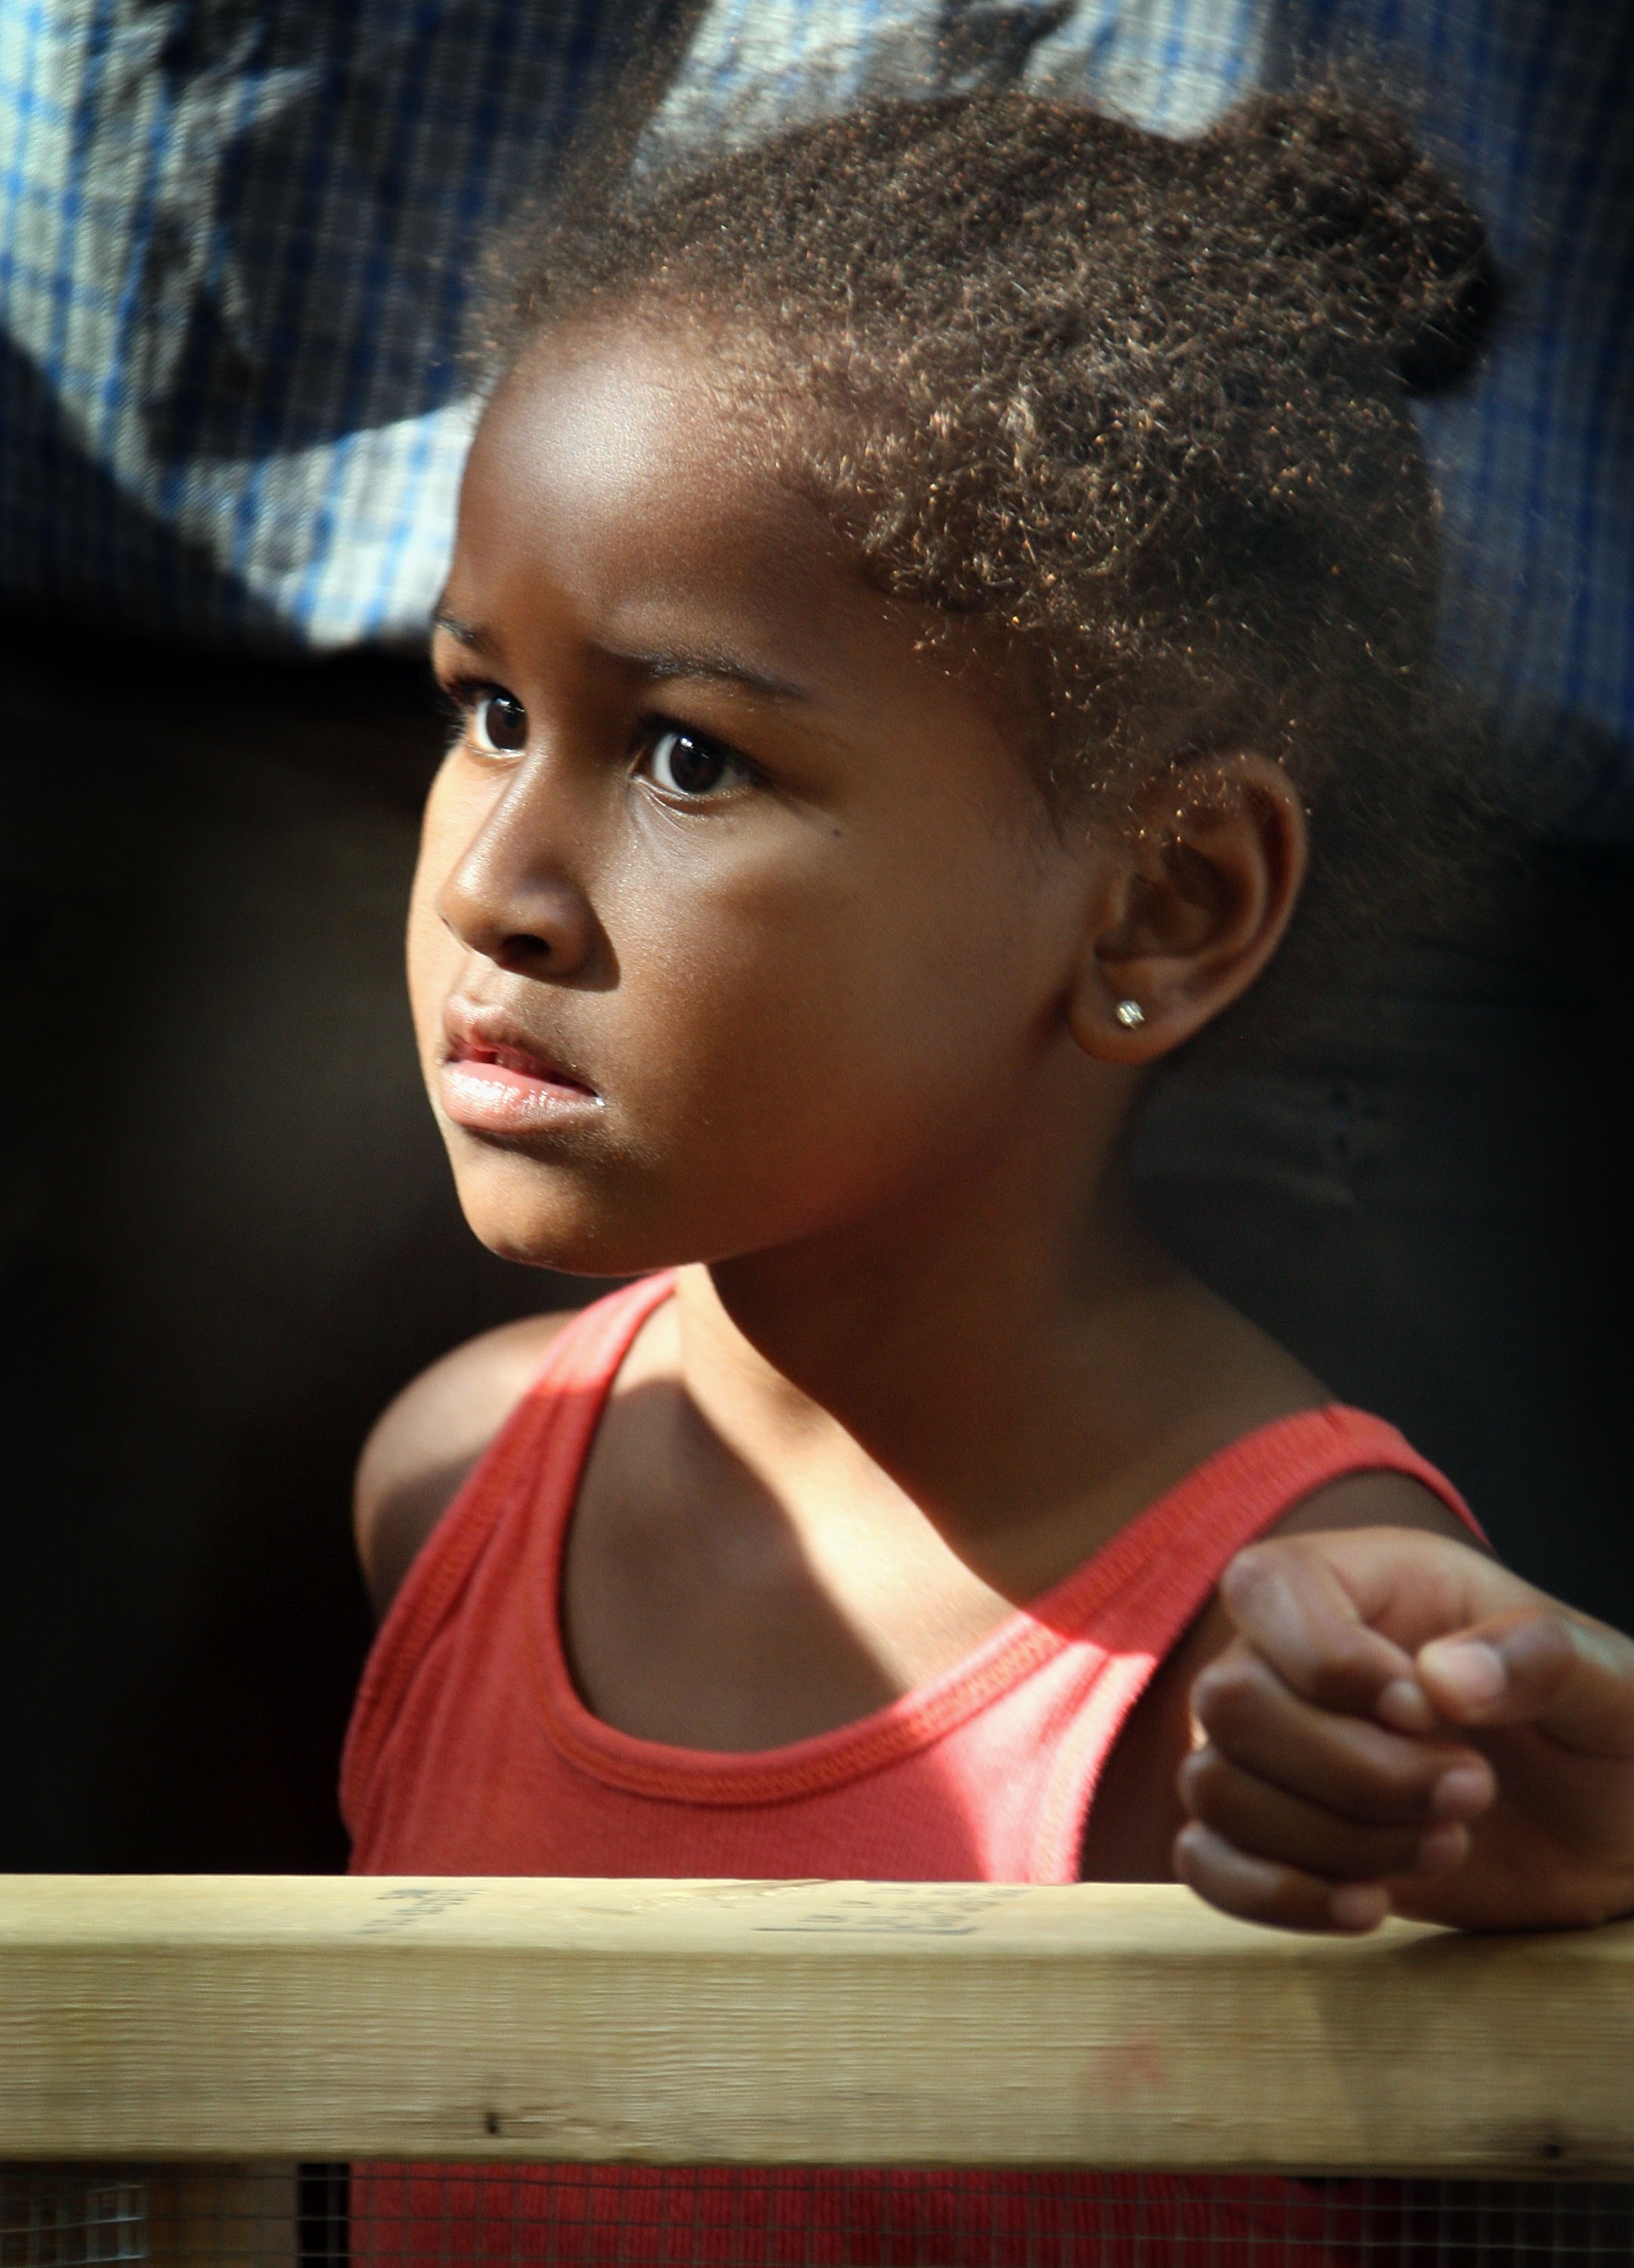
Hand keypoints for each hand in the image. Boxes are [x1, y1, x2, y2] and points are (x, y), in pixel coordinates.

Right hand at [1174, 1526, 1633, 1932]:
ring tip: (1444, 1846)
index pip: (1267, 1587)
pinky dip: (1277, 1896)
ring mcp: (1270, 1748)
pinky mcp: (1269, 1836)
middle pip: (1230, 1701)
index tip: (1431, 1714)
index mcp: (1362, 1582)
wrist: (1604, 1833)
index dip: (1329, 1660)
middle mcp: (1290, 1655)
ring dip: (1335, 1840)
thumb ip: (1543, 1658)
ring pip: (1214, 1785)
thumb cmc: (1604, 1731)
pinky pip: (1203, 1860)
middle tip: (1470, 1792)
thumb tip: (1439, 1680)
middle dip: (1354, 1772)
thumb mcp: (1613, 1684)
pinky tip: (1370, 1906)